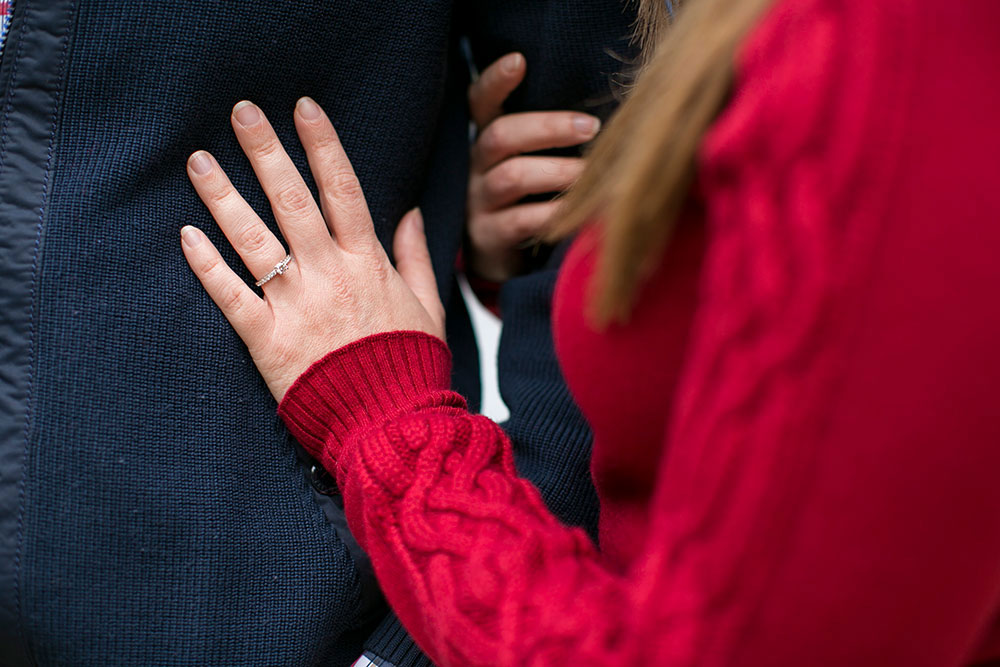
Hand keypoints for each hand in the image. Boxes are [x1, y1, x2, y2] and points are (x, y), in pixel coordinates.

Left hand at [180, 98, 444, 401]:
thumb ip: (416, 257)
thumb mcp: (428, 307)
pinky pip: (230, 295)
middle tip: (240, 113)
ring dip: (224, 197)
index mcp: (368, 264)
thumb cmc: (410, 367)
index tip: (303, 108)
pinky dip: (207, 265)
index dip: (322, 145)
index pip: (343, 191)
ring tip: (199, 161)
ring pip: (253, 240)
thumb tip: (411, 214)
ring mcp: (295, 306)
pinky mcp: (268, 340)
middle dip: (266, 151)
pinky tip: (187, 235)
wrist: (391, 426)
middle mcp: (330, 275)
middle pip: (291, 201)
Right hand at [465, 53, 600, 281]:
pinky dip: (555, 214)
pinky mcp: (488, 236)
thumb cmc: (528, 200)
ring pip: (512, 176)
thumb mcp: (530, 163)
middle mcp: (476, 167)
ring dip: (557, 172)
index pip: (480, 102)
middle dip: (547, 127)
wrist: (501, 262)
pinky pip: (522, 221)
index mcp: (488, 142)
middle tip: (590, 127)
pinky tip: (581, 213)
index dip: (495, 81)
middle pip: (501, 135)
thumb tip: (609, 115)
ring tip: (590, 174)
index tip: (519, 61)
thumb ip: (551, 139)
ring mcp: (478, 202)